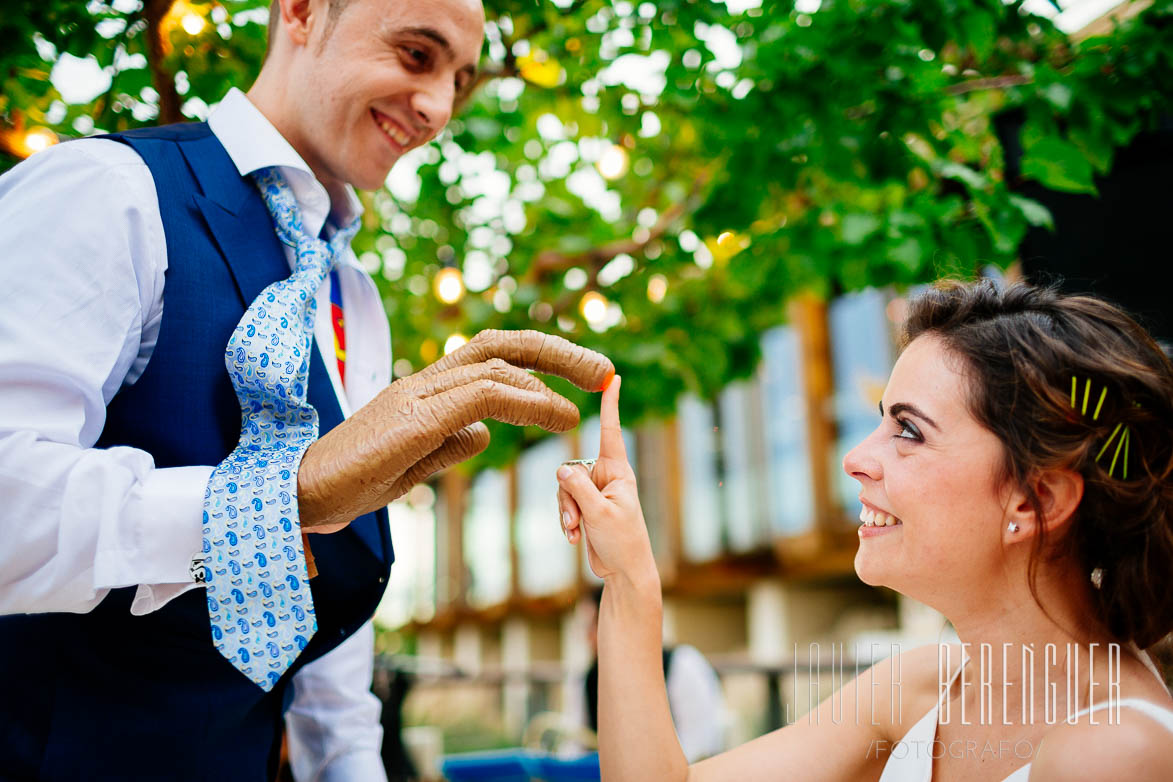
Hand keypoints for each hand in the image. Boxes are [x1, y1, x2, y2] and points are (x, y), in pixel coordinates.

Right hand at [299, 329, 613, 531]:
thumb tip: (487, 433)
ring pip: (497, 365)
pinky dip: (527, 401)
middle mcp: (426, 381)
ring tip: (592, 394)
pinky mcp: (415, 418)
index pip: (492, 358)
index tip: (580, 378)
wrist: (302, 493)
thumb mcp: (417, 462)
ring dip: (554, 377)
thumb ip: (451, 442)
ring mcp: (418, 395)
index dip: (540, 361)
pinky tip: (559, 416)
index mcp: (428, 390)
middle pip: (501, 345)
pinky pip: (481, 396)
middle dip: (557, 351)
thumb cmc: (355, 479)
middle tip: (603, 368)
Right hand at [556, 376, 656, 582]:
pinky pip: (564, 504)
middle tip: (576, 519)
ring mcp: (595, 492)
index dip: (611, 404)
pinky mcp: (586, 507)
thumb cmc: (622, 542)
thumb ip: (578, 489)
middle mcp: (606, 477)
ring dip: (565, 511)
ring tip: (575, 531)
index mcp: (618, 471)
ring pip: (563, 488)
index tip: (613, 377)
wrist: (624, 572)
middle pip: (571, 470)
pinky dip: (565, 520)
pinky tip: (573, 538)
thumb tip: (560, 469)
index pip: (611, 431)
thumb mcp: (599, 514)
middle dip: (567, 496)